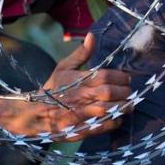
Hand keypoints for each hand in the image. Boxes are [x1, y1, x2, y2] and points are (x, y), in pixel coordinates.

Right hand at [0, 34, 130, 140]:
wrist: (34, 113)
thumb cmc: (53, 88)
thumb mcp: (64, 67)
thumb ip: (81, 53)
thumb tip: (92, 35)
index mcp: (78, 80)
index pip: (105, 76)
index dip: (120, 77)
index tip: (127, 79)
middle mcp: (80, 96)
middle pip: (109, 92)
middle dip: (124, 92)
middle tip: (129, 92)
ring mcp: (80, 114)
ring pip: (108, 109)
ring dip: (122, 107)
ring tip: (128, 105)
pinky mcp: (80, 129)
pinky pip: (102, 126)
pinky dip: (114, 121)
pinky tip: (117, 117)